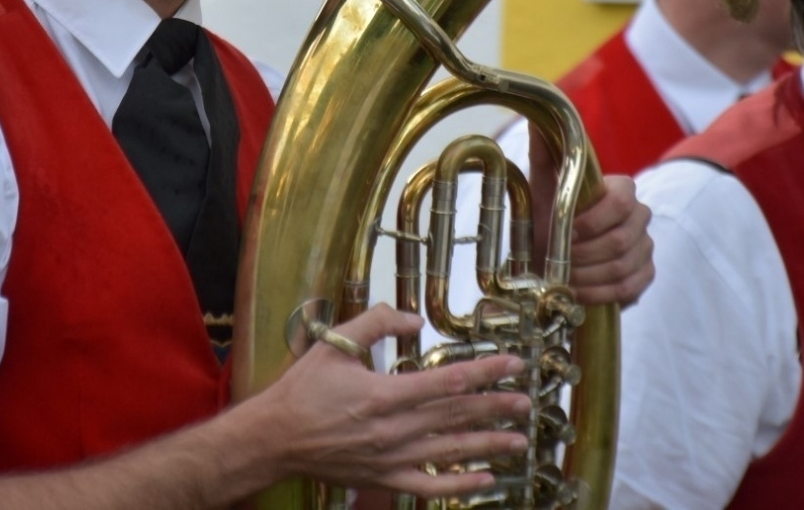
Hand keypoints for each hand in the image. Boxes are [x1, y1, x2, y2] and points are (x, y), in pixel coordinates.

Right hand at [244, 303, 531, 499]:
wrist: (275, 438)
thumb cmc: (302, 390)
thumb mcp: (335, 343)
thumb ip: (376, 323)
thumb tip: (414, 318)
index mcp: (384, 395)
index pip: (447, 382)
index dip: (484, 372)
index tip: (512, 364)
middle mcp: (393, 430)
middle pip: (455, 416)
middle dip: (495, 406)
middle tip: (527, 400)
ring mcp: (392, 458)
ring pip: (450, 451)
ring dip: (488, 444)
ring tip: (520, 439)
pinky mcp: (385, 478)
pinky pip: (430, 486)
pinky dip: (459, 485)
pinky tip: (486, 481)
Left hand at [529, 127, 654, 306]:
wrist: (553, 251)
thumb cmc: (549, 214)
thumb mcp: (543, 182)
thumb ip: (546, 148)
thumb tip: (541, 113)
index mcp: (622, 189)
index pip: (621, 201)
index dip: (591, 221)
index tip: (565, 232)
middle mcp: (640, 216)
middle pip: (620, 240)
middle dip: (583, 255)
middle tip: (558, 261)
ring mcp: (645, 246)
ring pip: (623, 267)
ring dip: (587, 276)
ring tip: (563, 277)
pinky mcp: (645, 274)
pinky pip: (630, 288)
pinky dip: (599, 293)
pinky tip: (578, 291)